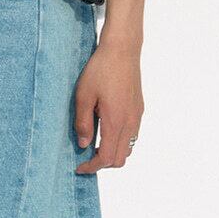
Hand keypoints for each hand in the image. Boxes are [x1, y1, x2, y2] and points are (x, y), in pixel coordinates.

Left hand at [73, 37, 142, 171]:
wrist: (122, 50)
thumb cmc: (100, 70)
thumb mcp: (83, 96)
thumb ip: (83, 123)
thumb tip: (83, 144)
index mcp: (115, 122)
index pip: (106, 158)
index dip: (92, 167)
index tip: (79, 167)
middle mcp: (130, 123)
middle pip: (120, 159)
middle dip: (102, 164)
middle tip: (86, 158)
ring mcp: (137, 116)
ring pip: (128, 148)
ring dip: (112, 153)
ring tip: (95, 145)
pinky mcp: (139, 109)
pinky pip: (132, 135)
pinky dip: (120, 142)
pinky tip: (106, 130)